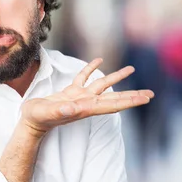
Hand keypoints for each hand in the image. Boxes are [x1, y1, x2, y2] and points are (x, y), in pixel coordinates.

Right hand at [20, 58, 153, 136]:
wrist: (30, 121)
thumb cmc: (38, 118)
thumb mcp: (47, 113)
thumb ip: (60, 111)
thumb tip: (73, 108)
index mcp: (85, 108)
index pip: (113, 104)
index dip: (130, 101)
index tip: (145, 99)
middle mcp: (86, 103)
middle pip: (115, 98)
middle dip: (133, 95)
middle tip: (151, 94)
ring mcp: (80, 97)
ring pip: (102, 85)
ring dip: (117, 77)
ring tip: (131, 68)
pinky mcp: (71, 92)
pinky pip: (85, 77)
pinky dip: (92, 69)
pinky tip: (98, 60)